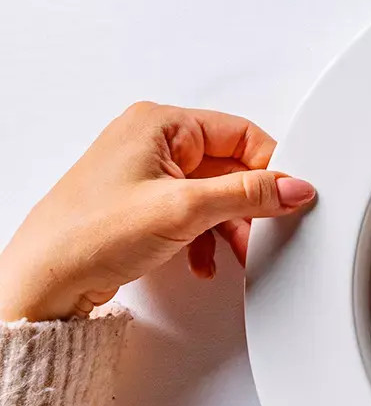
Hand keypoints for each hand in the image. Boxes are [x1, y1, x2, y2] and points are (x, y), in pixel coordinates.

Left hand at [0, 102, 315, 321]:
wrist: (43, 282)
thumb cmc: (87, 233)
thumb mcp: (185, 209)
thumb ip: (249, 195)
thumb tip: (294, 186)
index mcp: (160, 123)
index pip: (241, 133)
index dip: (271, 166)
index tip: (290, 195)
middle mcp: (153, 143)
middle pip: (230, 166)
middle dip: (249, 205)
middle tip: (265, 229)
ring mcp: (146, 176)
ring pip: (215, 195)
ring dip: (230, 226)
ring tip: (237, 252)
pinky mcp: (143, 207)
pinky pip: (194, 215)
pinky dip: (207, 238)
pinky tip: (206, 260)